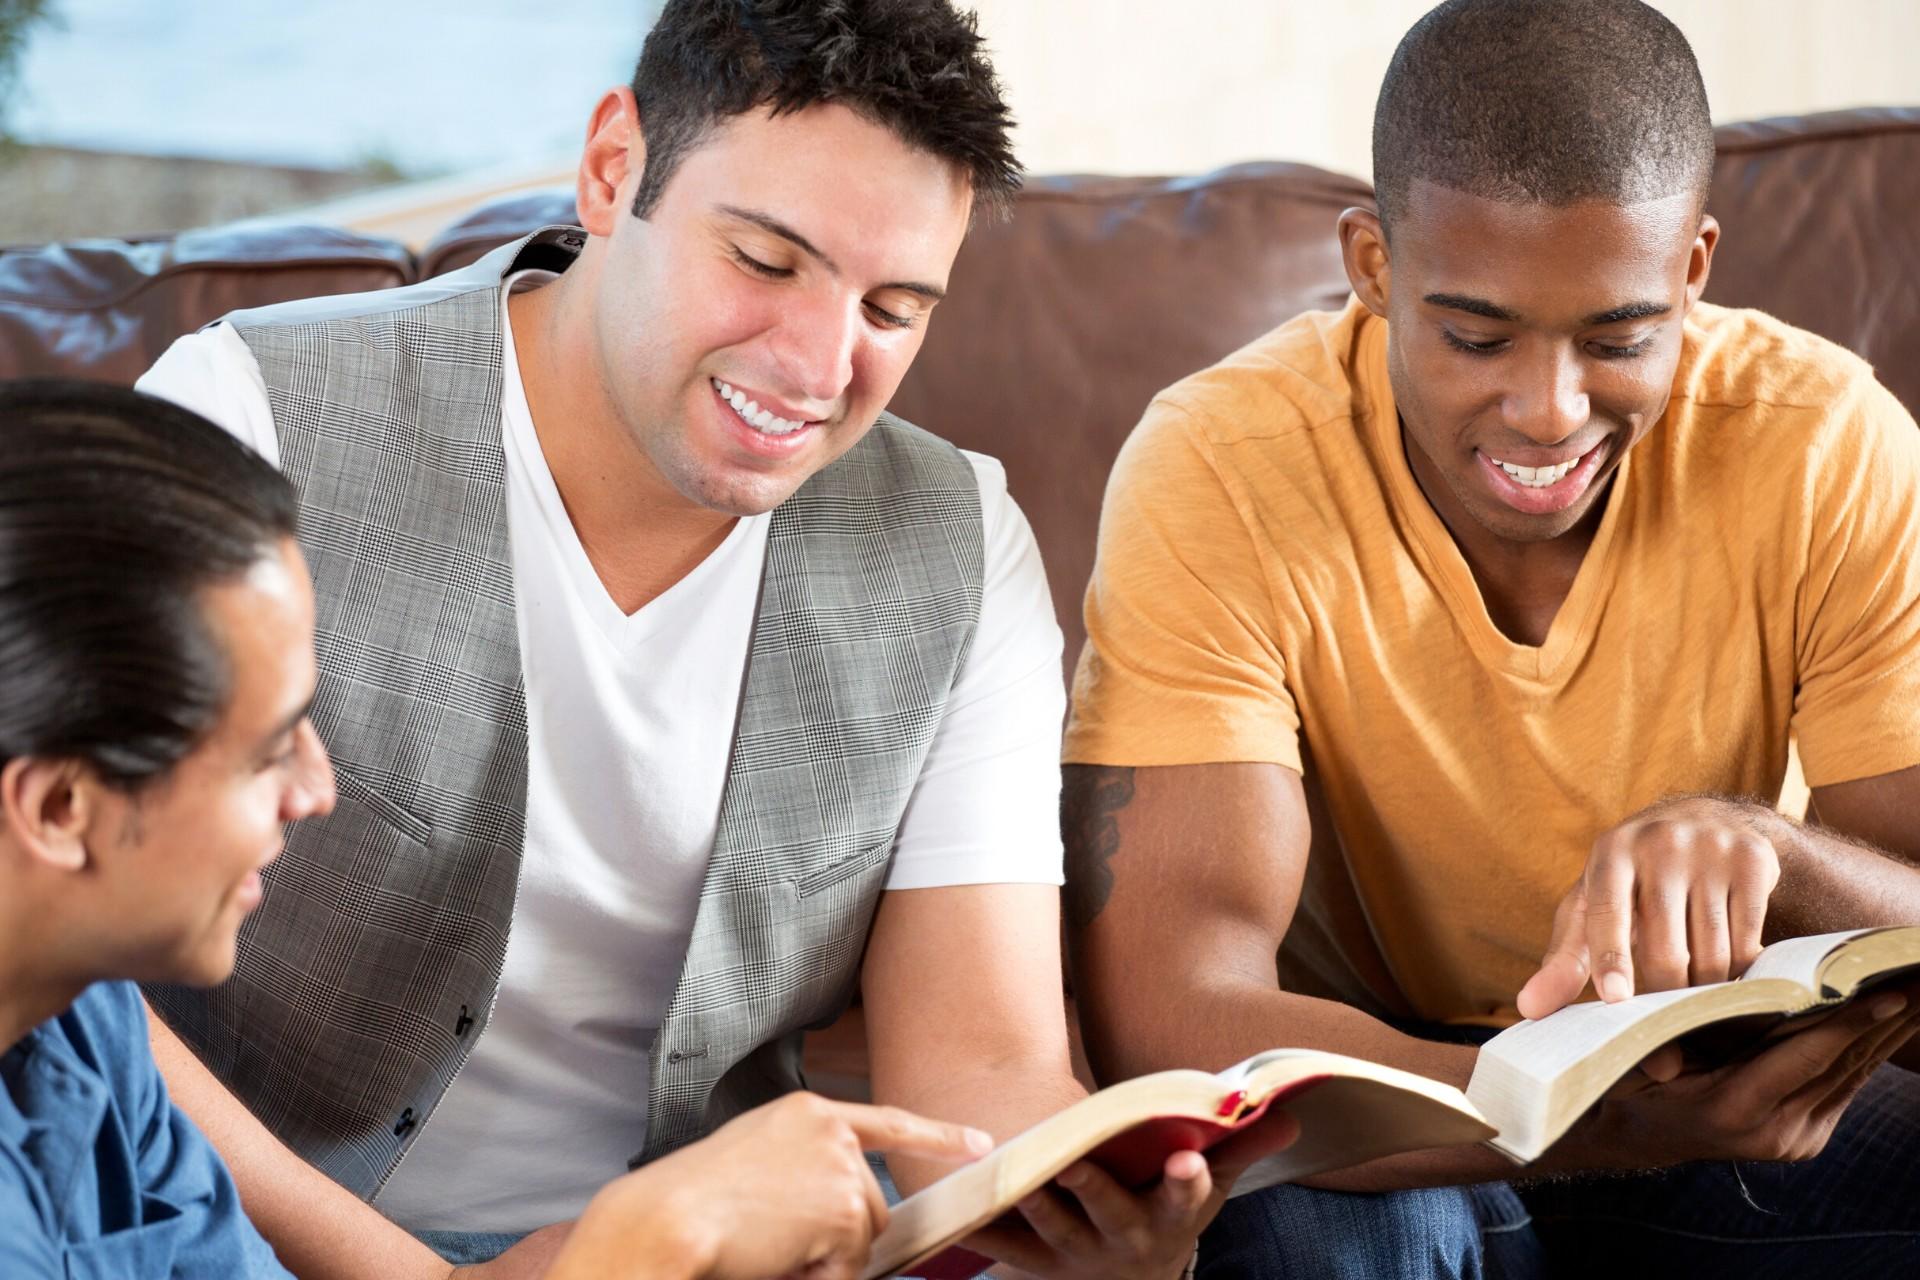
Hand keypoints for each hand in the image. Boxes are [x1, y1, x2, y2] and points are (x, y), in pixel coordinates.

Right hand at [544, 1092, 990, 1279]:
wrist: (666, 1220)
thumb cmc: (689, 1203)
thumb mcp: (753, 1165)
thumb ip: (806, 1173)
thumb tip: (854, 1215)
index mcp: (805, 1112)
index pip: (887, 1122)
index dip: (938, 1136)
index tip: (980, 1142)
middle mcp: (831, 1129)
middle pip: (872, 1202)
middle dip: (842, 1237)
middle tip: (782, 1245)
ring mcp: (842, 1165)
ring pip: (865, 1235)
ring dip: (829, 1259)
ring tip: (771, 1248)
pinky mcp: (846, 1204)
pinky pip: (853, 1263)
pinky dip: (823, 1274)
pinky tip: (780, 1257)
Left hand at [963, 1110, 1299, 1278]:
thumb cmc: (1169, 1209)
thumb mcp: (1214, 1184)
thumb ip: (1244, 1145)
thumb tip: (1289, 1109)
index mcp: (1171, 1214)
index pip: (1186, 1195)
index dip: (1188, 1179)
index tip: (1187, 1159)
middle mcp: (1125, 1237)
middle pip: (1108, 1210)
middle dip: (1093, 1186)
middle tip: (1073, 1158)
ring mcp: (1077, 1251)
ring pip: (1053, 1226)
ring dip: (1032, 1200)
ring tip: (1011, 1171)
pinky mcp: (1036, 1259)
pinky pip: (1005, 1243)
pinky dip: (983, 1225)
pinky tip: (960, 1205)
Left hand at [1518, 796, 1784, 1019]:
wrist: (1706, 819)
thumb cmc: (1633, 878)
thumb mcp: (1591, 904)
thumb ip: (1564, 957)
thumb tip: (1529, 1009)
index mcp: (1611, 853)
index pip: (1608, 913)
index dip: (1611, 958)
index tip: (1615, 999)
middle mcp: (1659, 844)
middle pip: (1665, 949)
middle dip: (1664, 994)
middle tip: (1663, 1020)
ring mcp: (1709, 850)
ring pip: (1712, 954)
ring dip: (1705, 988)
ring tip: (1695, 987)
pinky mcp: (1753, 861)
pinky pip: (1749, 943)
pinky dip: (1739, 970)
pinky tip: (1730, 967)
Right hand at [1561, 976, 1919, 1169]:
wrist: (1635, 1135)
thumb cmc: (1632, 1078)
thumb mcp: (1645, 1049)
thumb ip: (1681, 1032)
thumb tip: (1731, 998)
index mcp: (1733, 1109)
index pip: (1803, 1057)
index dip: (1849, 1023)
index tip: (1890, 993)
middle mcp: (1773, 1132)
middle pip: (1842, 1064)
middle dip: (1886, 1020)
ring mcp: (1793, 1140)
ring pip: (1852, 1075)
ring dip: (1889, 1034)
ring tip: (1918, 993)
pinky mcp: (1806, 1139)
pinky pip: (1844, 1086)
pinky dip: (1870, 1049)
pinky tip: (1894, 1021)